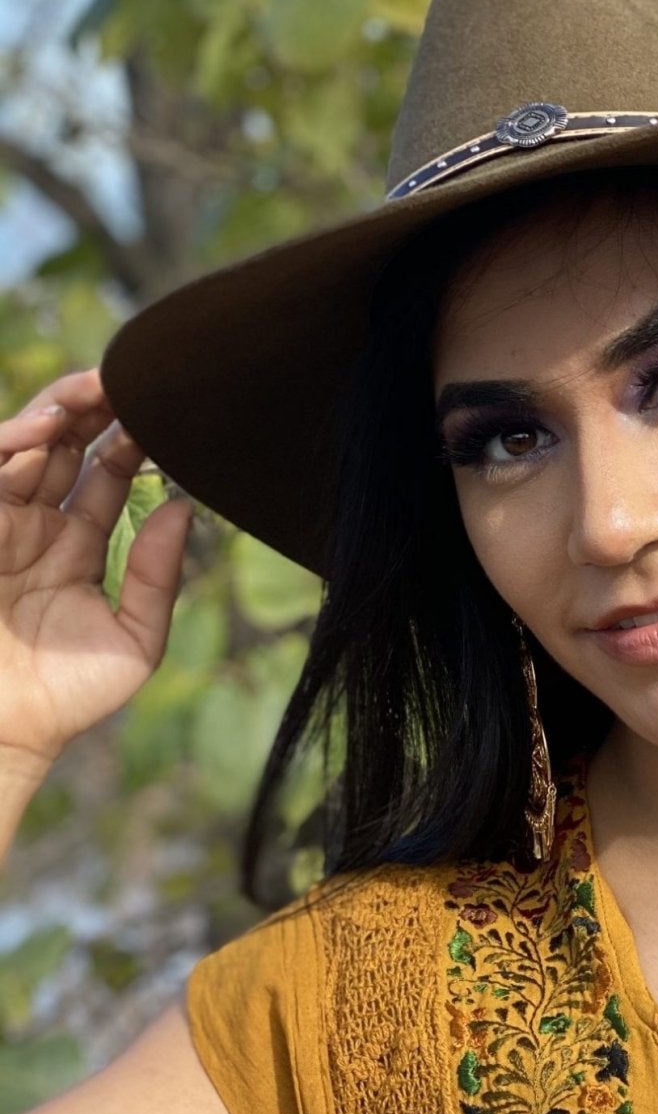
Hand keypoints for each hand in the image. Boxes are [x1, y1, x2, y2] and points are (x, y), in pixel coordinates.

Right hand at [0, 367, 193, 777]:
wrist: (4, 733)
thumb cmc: (68, 697)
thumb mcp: (135, 640)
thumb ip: (160, 576)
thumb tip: (184, 509)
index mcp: (75, 549)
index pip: (104, 477)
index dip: (128, 442)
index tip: (160, 412)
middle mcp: (34, 528)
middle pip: (64, 448)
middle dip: (93, 410)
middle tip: (129, 380)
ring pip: (26, 447)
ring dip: (57, 411)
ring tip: (95, 386)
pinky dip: (15, 443)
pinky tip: (47, 427)